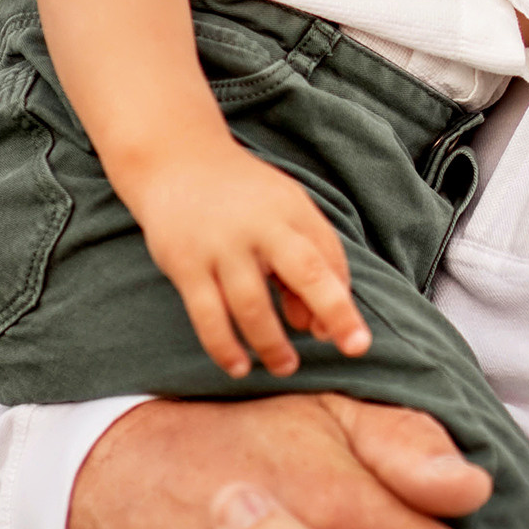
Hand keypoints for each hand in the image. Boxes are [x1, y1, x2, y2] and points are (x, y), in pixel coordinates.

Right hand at [135, 147, 371, 378]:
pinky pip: (208, 316)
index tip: (351, 338)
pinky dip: (225, 347)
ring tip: (285, 367)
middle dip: (334, 311)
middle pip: (305, 271)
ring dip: (273, 344)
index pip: (329, 256)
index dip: (342, 300)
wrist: (175, 161)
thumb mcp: (282, 210)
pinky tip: (239, 367)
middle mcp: (259, 225)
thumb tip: (314, 327)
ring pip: (253, 306)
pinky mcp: (185, 265)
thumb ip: (306, 260)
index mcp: (290, 209)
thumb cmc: (241, 196)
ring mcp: (220, 246)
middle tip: (354, 348)